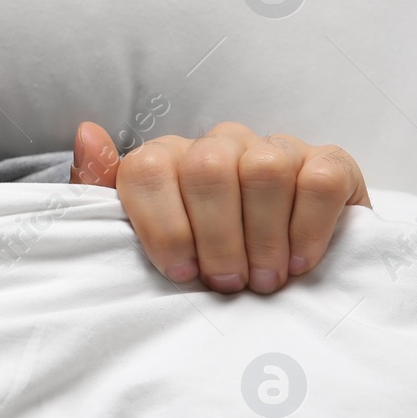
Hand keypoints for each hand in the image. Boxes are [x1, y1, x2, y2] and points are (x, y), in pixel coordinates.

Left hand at [70, 122, 369, 293]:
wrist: (280, 273)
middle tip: (226, 284)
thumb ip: (101, 192)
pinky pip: (319, 179)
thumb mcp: (137, 237)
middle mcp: (219, 144)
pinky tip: (300, 262)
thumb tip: (87, 132)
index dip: (162, 227)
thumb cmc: (197, 259)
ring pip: (263, 169)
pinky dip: (308, 227)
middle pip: (207, 169)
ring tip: (263, 280)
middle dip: (215, 239)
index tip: (180, 274)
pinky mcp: (329, 162)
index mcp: (167, 158)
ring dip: (262, 237)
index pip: (147, 169)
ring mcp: (275, 148)